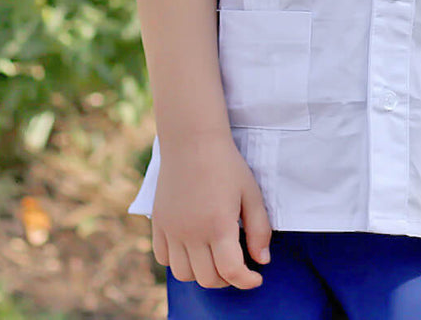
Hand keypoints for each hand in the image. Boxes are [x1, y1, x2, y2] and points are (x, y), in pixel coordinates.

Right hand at [151, 133, 271, 288]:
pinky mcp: (158, 223)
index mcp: (218, 225)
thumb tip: (262, 261)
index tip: (256, 278)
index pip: (231, 272)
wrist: (192, 140)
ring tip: (214, 256)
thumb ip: (259, 229)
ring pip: (183, 274)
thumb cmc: (226, 164)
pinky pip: (163, 258)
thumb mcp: (251, 193)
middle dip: (227, 278)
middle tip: (237, 264)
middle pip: (207, 278)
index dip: (247, 281)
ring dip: (201, 272)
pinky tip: (192, 246)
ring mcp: (172, 229)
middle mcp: (191, 232)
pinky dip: (178, 260)